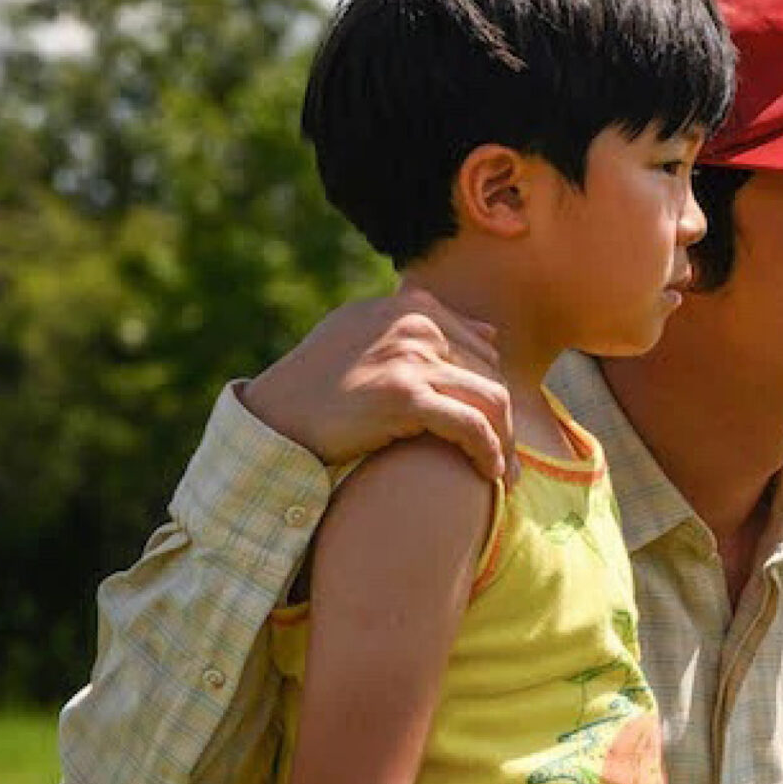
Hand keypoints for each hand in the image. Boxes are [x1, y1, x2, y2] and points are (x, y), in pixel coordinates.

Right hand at [241, 287, 514, 478]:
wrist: (272, 418)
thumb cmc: (319, 386)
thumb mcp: (370, 339)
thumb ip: (425, 332)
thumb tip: (490, 334)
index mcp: (411, 308)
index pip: (481, 349)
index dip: (495, 392)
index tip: (500, 429)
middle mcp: (415, 323)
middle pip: (492, 374)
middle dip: (506, 422)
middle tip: (510, 462)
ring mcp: (410, 357)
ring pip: (492, 399)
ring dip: (506, 441)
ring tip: (504, 475)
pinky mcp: (403, 395)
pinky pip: (471, 425)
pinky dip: (489, 452)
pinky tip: (489, 475)